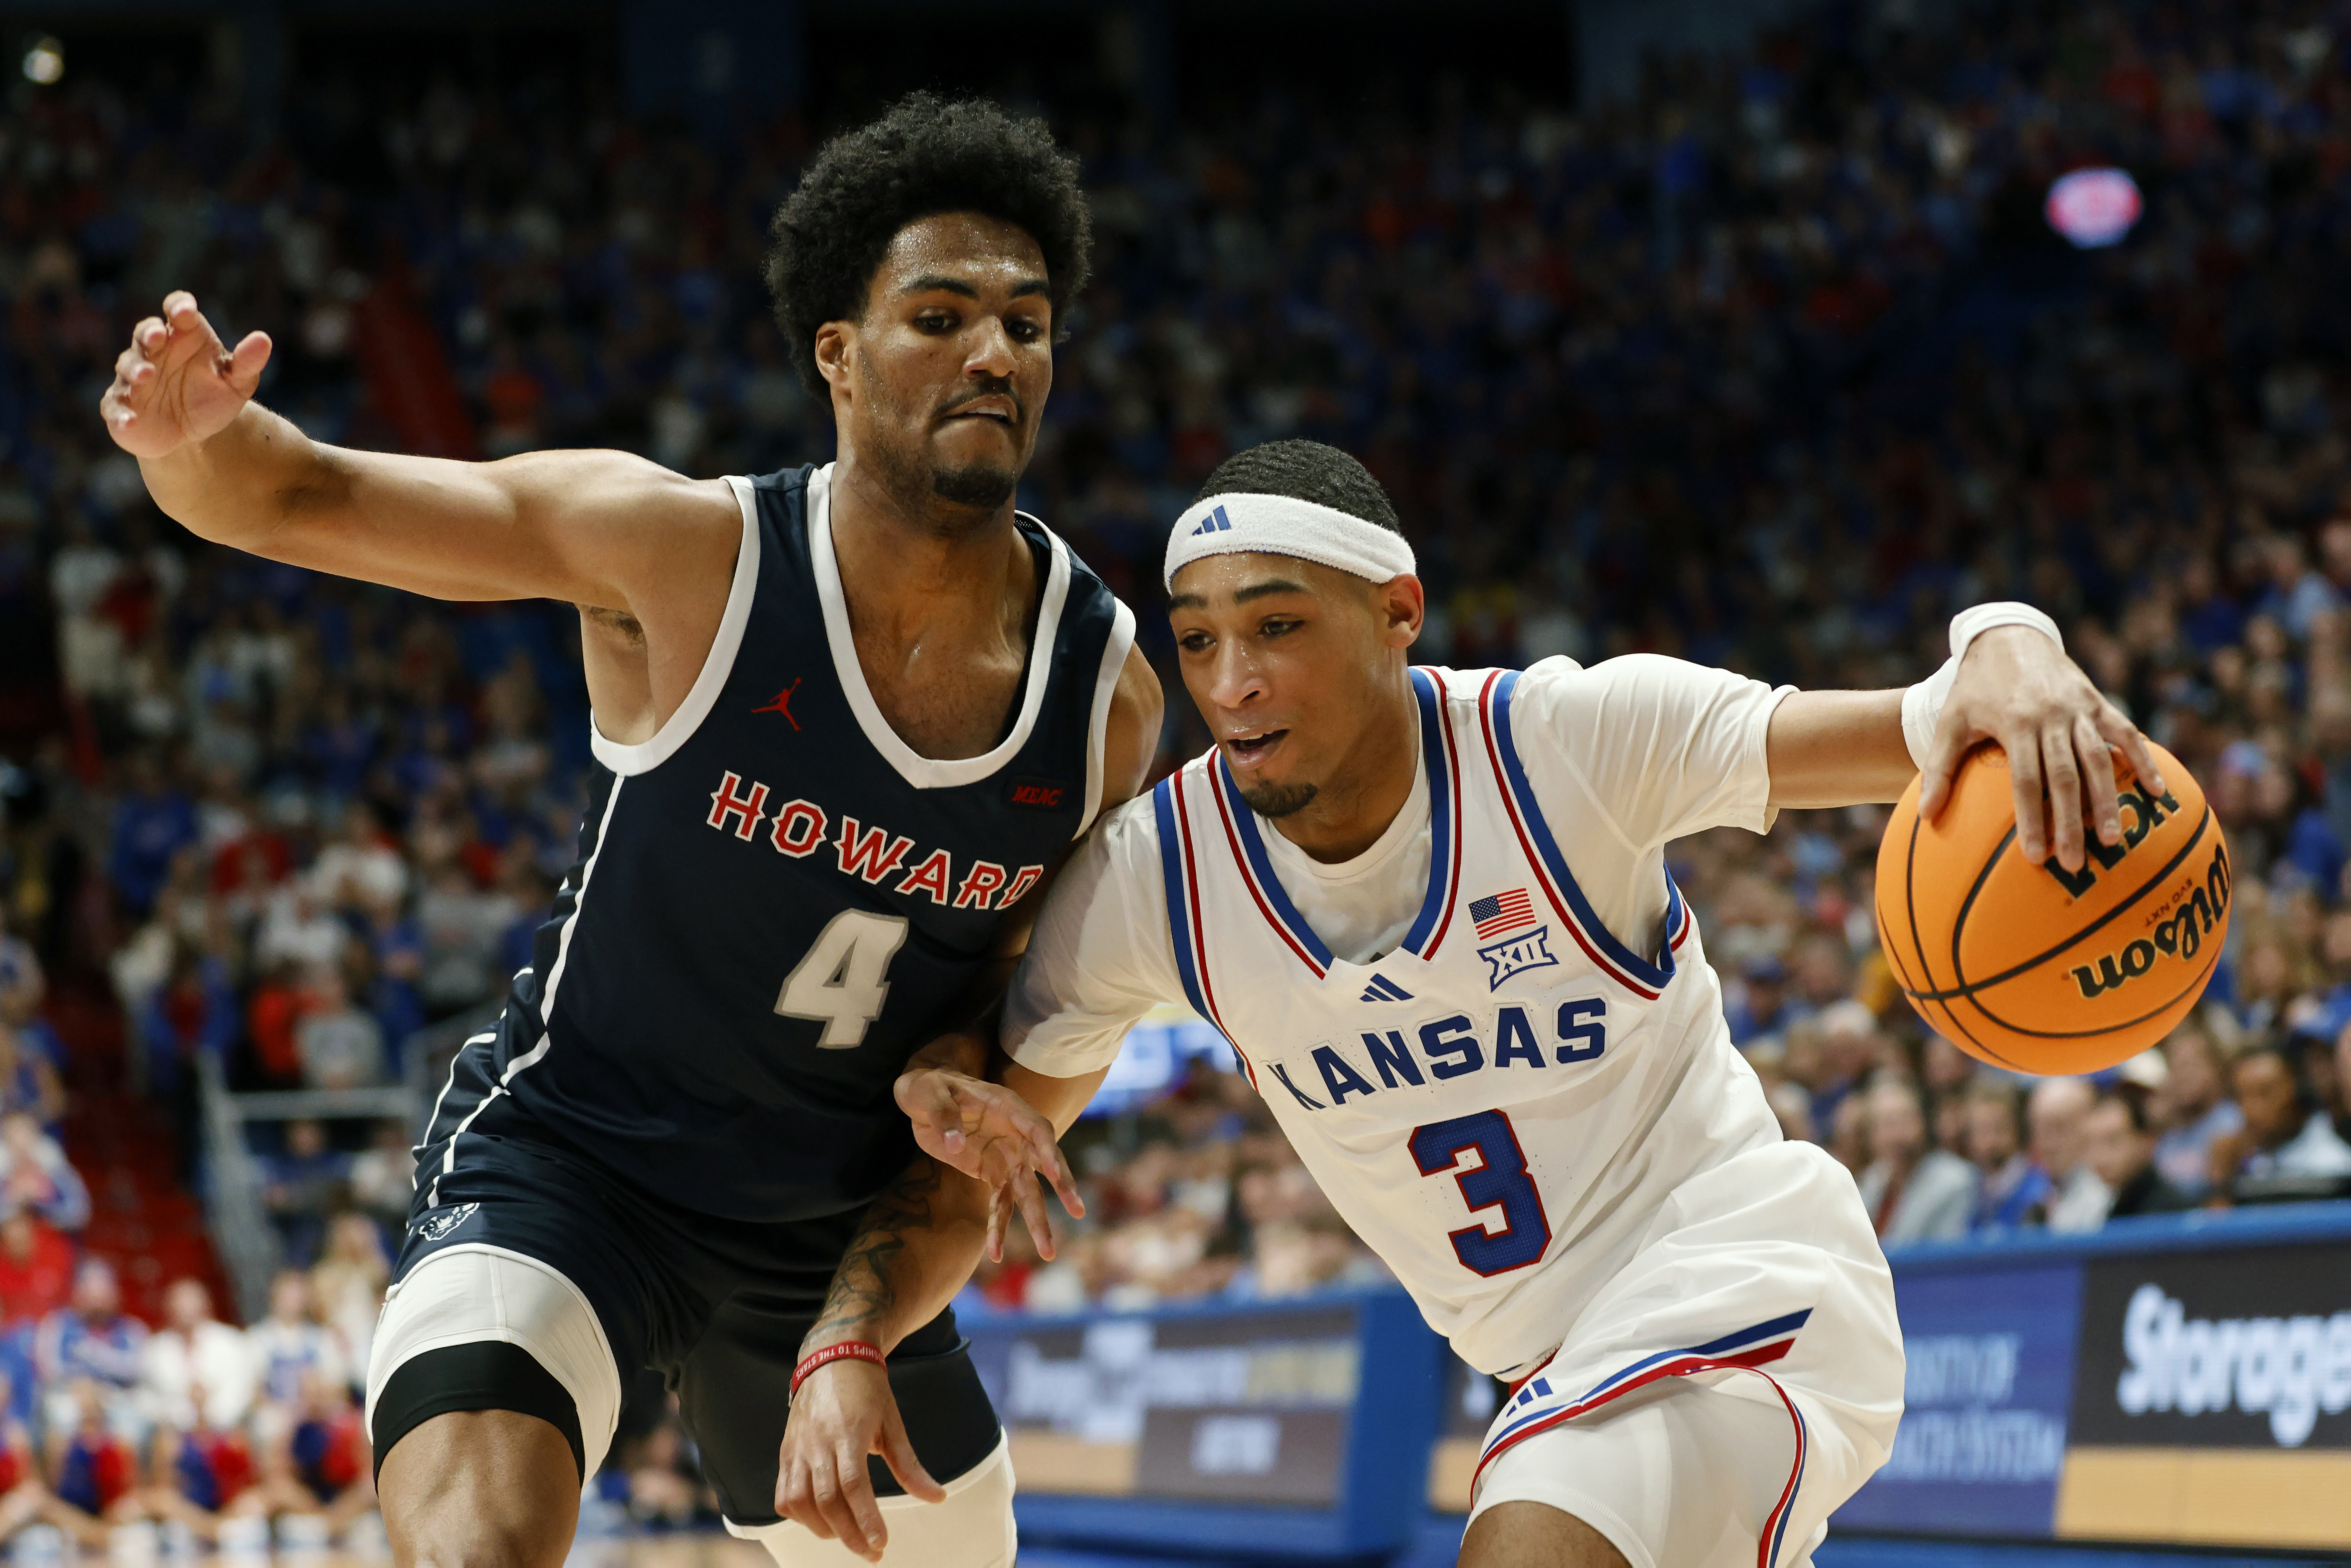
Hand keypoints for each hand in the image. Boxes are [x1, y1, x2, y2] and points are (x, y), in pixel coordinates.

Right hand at [99, 292, 271, 459]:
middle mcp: (154, 352)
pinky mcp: (121, 406)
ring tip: (147, 375)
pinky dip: (121, 414)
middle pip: (145, 333)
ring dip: (136, 369)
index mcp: (183, 336)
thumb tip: (263, 339)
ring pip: (128, 366)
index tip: (185, 311)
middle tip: (158, 336)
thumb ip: (247, 362)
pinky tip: (130, 421)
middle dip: (149, 332)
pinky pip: (116, 407)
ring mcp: (133, 378)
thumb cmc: (212, 397)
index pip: (178, 310)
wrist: (194, 435)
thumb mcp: (237, 382)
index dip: (179, 306)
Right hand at [775, 1357, 942, 1561]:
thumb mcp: (894, 1424)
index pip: (854, 1485)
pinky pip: (783, 1494)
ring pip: (799, 1501)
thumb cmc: (867, 1390)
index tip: (880, 1543)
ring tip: (848, 1536)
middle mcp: (818, 1442)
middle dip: (850, 1534)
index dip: (866, 1518)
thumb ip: (910, 1466)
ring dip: (823, 1529)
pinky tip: (820, 1522)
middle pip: (827, 1500)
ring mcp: (797, 1448)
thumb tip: (936, 1498)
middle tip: (872, 1553)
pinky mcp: (786, 1452)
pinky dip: (799, 1516)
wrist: (832, 1357)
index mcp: (848, 1432)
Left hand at [894, 1064, 1083, 1260]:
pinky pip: (1000, 1204)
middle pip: (1042, 1163)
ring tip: (1048, 1252)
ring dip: (1036, 1220)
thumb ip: (943, 1114)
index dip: (1047, 1150)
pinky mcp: (991, 1173)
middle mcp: (1015, 1134)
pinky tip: (995, 1254)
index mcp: (1007, 1107)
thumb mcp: (928, 1092)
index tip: (1056, 1174)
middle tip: (1078, 1211)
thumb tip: (956, 1144)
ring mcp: (1005, 1156)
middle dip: (1061, 1187)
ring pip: (1027, 1191)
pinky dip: (998, 1228)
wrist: (922, 1099)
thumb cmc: (929, 1088)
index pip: (1037, 1129)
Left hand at [1919, 624, 2165, 872]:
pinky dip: (2143, 761)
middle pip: (2066, 777)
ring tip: (2112, 840)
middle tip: (2074, 864)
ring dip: (2107, 801)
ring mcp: (2079, 709)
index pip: (2026, 780)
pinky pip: (2126, 734)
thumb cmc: (1975, 686)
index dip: (2032, 819)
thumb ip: (1939, 768)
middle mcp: (2052, 716)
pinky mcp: (2097, 702)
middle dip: (2071, 822)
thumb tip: (1925, 815)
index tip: (2034, 856)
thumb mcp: (1951, 721)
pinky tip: (2157, 791)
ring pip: (2099, 760)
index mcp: (2016, 723)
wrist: (2009, 635)